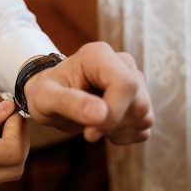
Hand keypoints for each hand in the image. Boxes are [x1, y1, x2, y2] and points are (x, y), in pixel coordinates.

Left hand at [23, 42, 152, 144]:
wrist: (52, 98)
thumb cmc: (45, 93)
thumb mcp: (45, 98)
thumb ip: (70, 103)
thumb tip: (101, 114)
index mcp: (99, 55)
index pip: (126, 84)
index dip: (113, 113)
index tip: (90, 133)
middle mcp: (122, 63)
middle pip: (139, 102)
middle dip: (113, 124)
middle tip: (87, 130)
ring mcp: (134, 80)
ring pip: (145, 115)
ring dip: (118, 130)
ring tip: (92, 125)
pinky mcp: (139, 99)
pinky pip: (144, 125)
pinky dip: (125, 135)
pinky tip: (104, 128)